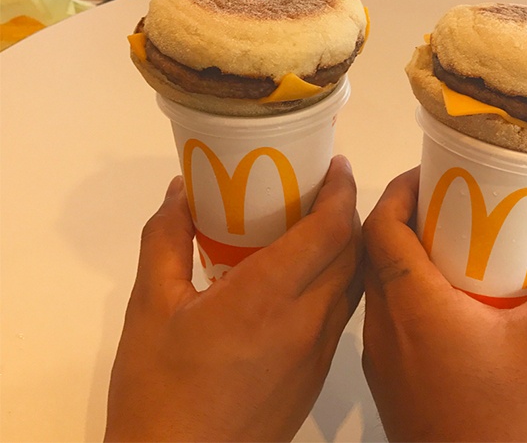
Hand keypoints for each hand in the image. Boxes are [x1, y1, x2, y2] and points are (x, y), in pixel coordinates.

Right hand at [105, 155, 362, 441]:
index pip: (331, 229)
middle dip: (348, 209)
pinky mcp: (316, 374)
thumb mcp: (149, 308)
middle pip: (352, 250)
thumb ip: (165, 241)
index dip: (341, 189)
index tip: (335, 163)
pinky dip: (337, 279)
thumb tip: (179, 192)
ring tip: (317, 221)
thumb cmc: (159, 389)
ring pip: (352, 282)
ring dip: (347, 245)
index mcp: (269, 296)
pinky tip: (304, 275)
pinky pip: (340, 312)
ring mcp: (318, 351)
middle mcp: (308, 320)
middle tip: (324, 185)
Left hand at [362, 167, 526, 442]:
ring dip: (406, 253)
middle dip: (406, 215)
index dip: (397, 190)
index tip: (431, 173)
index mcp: (410, 304)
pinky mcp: (386, 380)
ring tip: (454, 240)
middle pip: (376, 250)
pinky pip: (388, 315)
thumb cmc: (511, 415)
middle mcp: (383, 326)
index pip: (380, 227)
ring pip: (379, 284)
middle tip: (449, 200)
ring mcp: (379, 357)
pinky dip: (408, 289)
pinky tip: (452, 297)